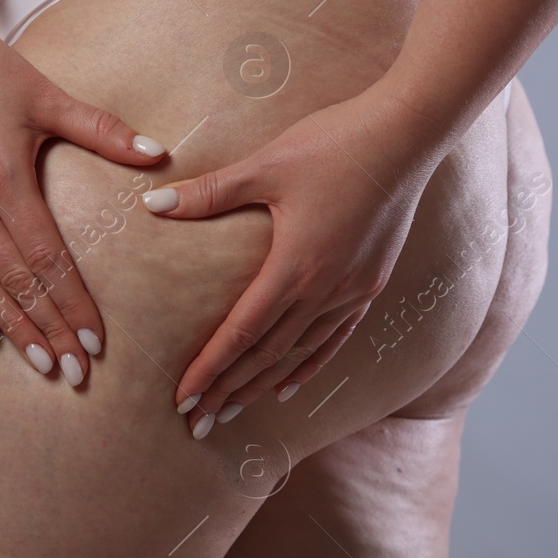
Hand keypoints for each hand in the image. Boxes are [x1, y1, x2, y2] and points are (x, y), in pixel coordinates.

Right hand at [0, 1, 167, 384]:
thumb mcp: (47, 94)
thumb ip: (103, 130)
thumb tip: (159, 154)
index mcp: (0, 174)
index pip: (45, 258)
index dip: (72, 303)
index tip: (96, 342)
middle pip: (15, 282)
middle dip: (49, 330)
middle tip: (77, 373)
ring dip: (13, 327)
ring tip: (42, 362)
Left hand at [141, 85, 443, 436]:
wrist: (405, 135)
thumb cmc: (333, 144)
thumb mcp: (265, 165)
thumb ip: (209, 192)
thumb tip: (151, 203)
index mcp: (295, 267)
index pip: (242, 334)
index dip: (209, 370)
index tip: (182, 399)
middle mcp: (325, 290)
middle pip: (267, 356)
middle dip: (228, 390)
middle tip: (195, 422)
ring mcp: (352, 291)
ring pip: (299, 353)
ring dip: (262, 384)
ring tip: (232, 410)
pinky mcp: (370, 284)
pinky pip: (333, 339)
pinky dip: (307, 366)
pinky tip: (288, 385)